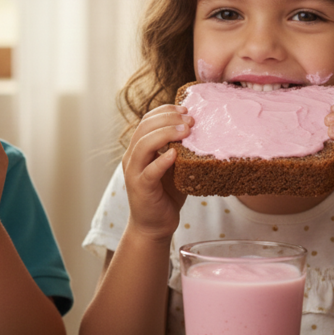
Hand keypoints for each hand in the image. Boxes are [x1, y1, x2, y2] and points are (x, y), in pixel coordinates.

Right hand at [121, 104, 190, 241]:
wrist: (154, 226)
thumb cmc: (165, 195)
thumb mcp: (174, 167)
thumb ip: (180, 150)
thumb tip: (201, 132)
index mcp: (139, 149)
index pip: (146, 120)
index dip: (164, 111)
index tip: (185, 108)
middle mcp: (132, 157)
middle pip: (144, 128)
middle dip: (168, 118)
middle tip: (191, 119)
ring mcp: (134, 172)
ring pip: (144, 144)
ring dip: (165, 134)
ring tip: (186, 131)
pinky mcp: (141, 187)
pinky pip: (150, 170)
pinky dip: (162, 160)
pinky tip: (175, 154)